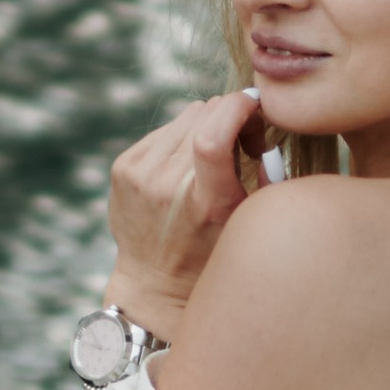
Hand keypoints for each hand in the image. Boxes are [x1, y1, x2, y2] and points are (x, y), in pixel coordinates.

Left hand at [105, 88, 267, 328]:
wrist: (155, 282)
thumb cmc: (212, 253)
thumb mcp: (249, 223)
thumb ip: (267, 177)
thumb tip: (262, 135)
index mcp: (206, 202)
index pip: (214, 133)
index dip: (239, 107)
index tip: (256, 106)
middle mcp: (168, 185)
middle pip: (206, 113)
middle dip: (232, 116)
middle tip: (242, 144)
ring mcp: (140, 174)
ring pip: (186, 115)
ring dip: (206, 126)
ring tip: (211, 159)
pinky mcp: (123, 167)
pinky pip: (164, 129)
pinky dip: (181, 137)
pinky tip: (185, 165)